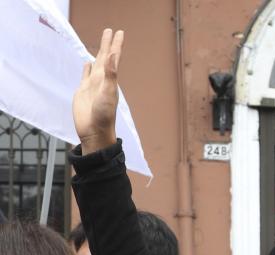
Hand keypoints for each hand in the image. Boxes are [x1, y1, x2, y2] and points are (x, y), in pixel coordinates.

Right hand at [72, 28, 122, 153]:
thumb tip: (112, 55)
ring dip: (97, 54)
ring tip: (101, 46)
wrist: (94, 131)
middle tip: (109, 30)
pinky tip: (88, 63)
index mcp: (109, 79)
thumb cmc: (104, 115)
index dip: (115, 44)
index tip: (119, 32)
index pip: (113, 57)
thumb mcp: (108, 93)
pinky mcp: (82, 91)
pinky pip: (85, 75)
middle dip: (107, 43)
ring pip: (95, 64)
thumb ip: (110, 74)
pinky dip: (86, 68)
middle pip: (104, 57)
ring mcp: (92, 85)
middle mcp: (102, 80)